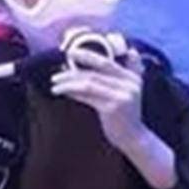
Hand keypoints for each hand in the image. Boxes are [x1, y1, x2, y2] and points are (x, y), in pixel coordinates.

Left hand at [50, 37, 149, 151]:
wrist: (133, 138)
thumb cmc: (126, 114)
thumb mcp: (131, 90)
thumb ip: (132, 70)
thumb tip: (132, 50)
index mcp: (132, 77)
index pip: (106, 62)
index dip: (87, 55)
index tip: (70, 52)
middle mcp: (128, 84)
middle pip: (95, 72)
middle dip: (73, 71)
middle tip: (56, 72)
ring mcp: (121, 96)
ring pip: (88, 84)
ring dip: (68, 83)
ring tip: (55, 84)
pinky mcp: (112, 108)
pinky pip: (87, 97)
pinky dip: (73, 93)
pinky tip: (63, 93)